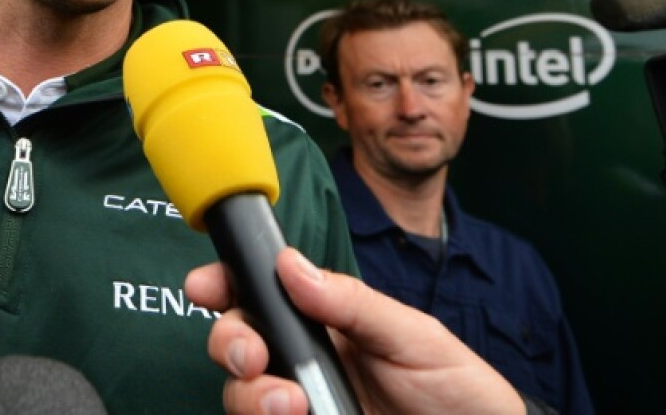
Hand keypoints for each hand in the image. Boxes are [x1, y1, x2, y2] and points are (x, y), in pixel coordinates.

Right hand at [186, 246, 526, 414]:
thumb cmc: (459, 390)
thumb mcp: (415, 335)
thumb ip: (353, 303)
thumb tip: (291, 265)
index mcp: (324, 323)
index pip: (260, 296)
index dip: (223, 286)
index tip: (205, 287)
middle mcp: (303, 365)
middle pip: (235, 344)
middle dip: (229, 343)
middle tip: (254, 357)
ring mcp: (302, 406)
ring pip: (240, 396)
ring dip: (249, 396)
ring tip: (291, 405)